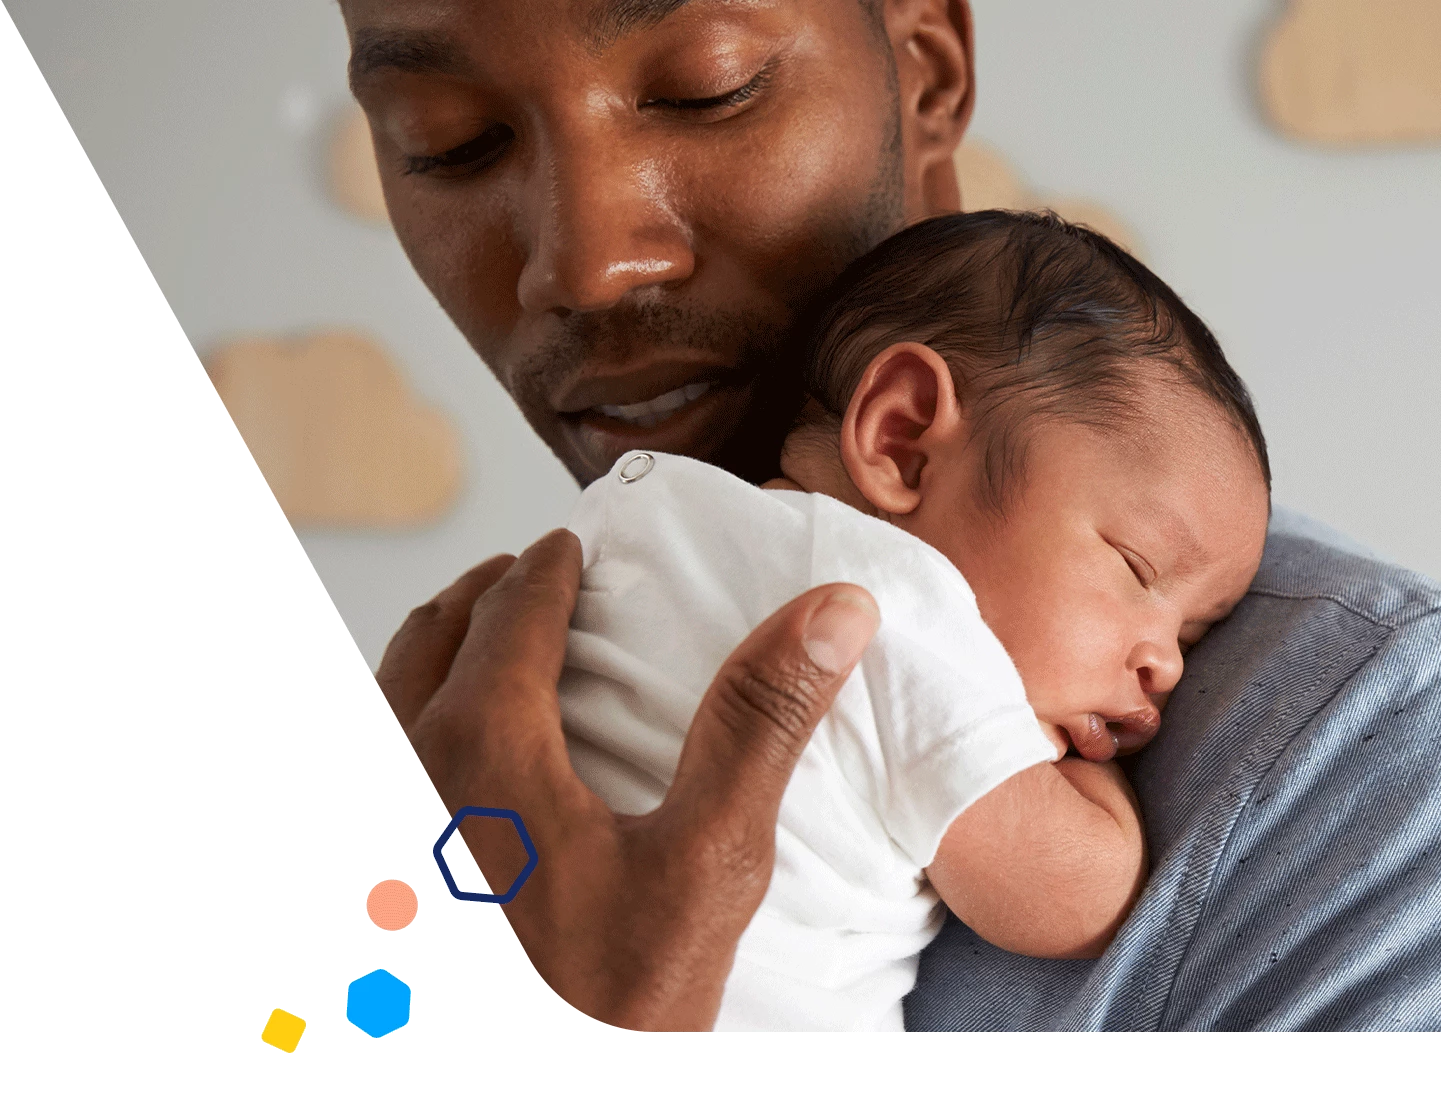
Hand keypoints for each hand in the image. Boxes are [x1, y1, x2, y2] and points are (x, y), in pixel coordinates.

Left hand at [377, 529, 879, 1029]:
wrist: (561, 1088)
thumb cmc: (618, 999)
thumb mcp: (711, 860)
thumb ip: (762, 723)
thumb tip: (834, 606)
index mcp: (482, 749)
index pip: (512, 617)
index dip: (548, 571)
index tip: (572, 545)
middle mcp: (410, 775)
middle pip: (430, 642)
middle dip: (485, 597)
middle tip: (529, 577)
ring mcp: (390, 838)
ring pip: (390, 702)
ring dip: (437, 654)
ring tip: (489, 648)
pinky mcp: (389, 889)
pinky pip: (394, 762)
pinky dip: (416, 724)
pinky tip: (465, 766)